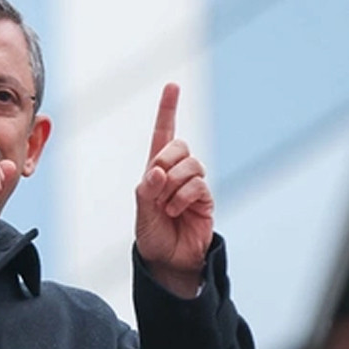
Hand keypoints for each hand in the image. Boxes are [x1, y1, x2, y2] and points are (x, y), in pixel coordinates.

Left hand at [135, 83, 213, 296]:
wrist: (168, 262)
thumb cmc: (152, 235)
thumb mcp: (141, 211)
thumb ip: (147, 189)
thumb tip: (158, 170)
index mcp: (156, 170)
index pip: (163, 135)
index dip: (168, 110)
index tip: (173, 86)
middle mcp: (177, 173)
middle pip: (179, 145)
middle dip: (165, 160)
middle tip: (156, 185)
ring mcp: (193, 185)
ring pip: (190, 164)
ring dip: (173, 185)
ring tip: (165, 207)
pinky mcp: (206, 198)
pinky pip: (197, 184)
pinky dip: (182, 196)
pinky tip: (174, 211)